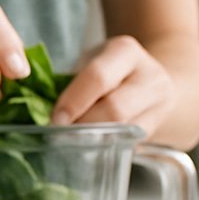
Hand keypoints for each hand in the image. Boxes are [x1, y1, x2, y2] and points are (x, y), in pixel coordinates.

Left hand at [52, 35, 174, 135]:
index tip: (54, 119)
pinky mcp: (156, 126)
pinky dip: (105, 147)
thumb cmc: (106, 70)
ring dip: (94, 140)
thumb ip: (70, 83)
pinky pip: (128, 143)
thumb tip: (39, 111)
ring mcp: (159, 103)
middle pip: (114, 109)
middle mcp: (149, 75)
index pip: (98, 78)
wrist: (148, 77)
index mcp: (126, 52)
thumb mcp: (89, 63)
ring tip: (73, 141)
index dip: (73, 102)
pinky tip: (91, 147)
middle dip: (83, 125)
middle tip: (60, 134)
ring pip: (124, 130)